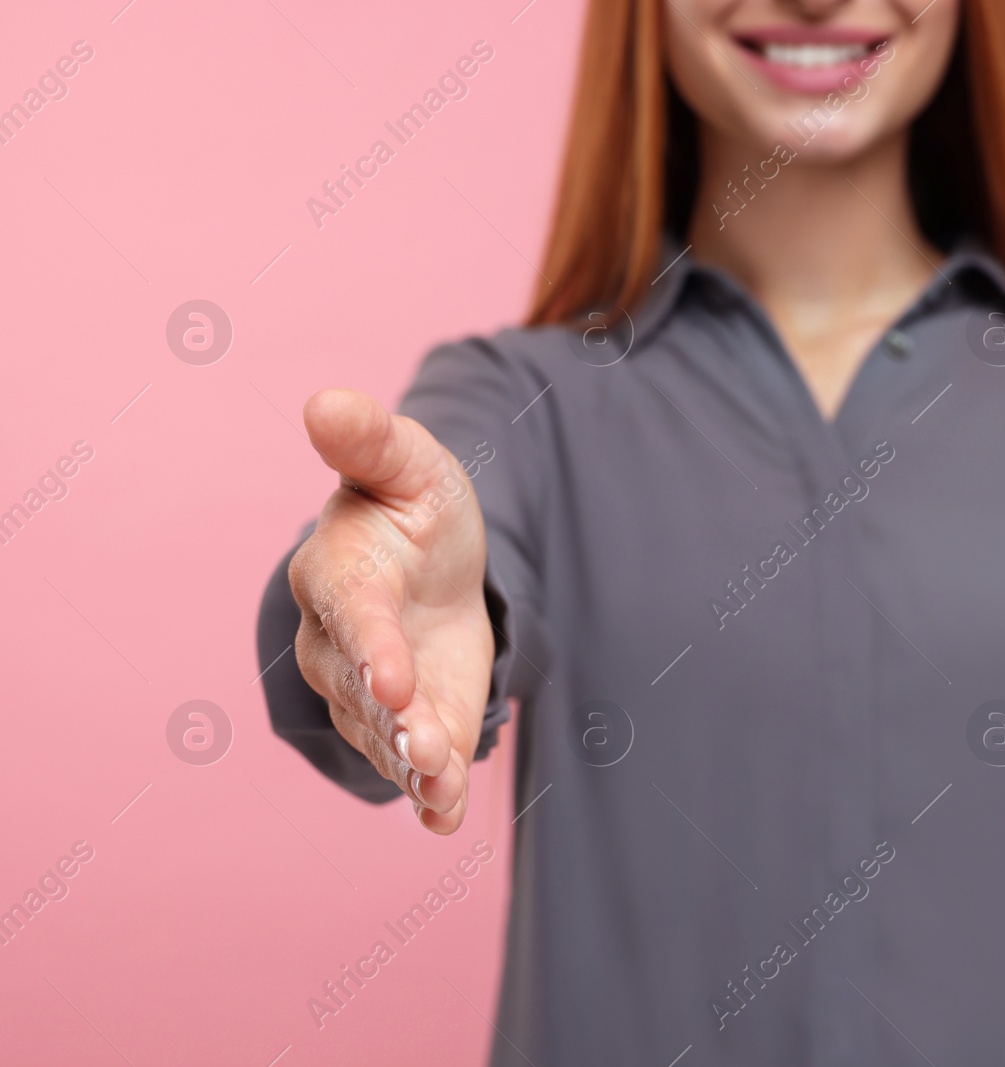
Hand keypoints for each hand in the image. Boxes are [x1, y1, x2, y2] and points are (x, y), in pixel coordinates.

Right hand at [287, 388, 493, 833]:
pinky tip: (446, 817)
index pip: (352, 616)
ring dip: (414, 766)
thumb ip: (371, 441)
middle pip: (363, 690)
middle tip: (428, 749)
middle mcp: (341, 645)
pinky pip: (410, 766)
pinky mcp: (410, 723)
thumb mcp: (409, 462)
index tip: (392, 677)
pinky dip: (428, 794)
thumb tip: (324, 401)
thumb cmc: (412, 505)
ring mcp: (371, 694)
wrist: (434, 561)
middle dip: (395, 721)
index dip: (371, 646)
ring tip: (443, 787)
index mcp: (340, 576)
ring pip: (384, 737)